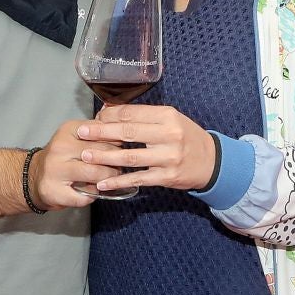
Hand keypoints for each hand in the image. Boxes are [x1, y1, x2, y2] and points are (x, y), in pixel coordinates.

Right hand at [30, 120, 120, 209]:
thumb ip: (98, 134)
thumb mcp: (77, 137)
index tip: (123, 146)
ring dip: (109, 178)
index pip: (100, 132)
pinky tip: (95, 192)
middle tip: (121, 165)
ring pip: (95, 173)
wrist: (35, 177)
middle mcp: (60, 148)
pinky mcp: (55, 191)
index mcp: (67, 131)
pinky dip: (94, 195)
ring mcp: (56, 170)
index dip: (116, 141)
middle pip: (100, 153)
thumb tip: (124, 136)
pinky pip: (85, 195)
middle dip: (116, 161)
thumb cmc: (63, 157)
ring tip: (112, 178)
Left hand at [77, 104, 219, 192]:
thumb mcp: (170, 119)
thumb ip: (144, 116)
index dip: (110, 115)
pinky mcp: (167, 177)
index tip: (95, 118)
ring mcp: (168, 157)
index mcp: (168, 116)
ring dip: (105, 157)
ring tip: (86, 156)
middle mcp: (169, 135)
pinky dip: (119, 181)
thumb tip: (110, 111)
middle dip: (101, 132)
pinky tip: (103, 183)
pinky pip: (138, 179)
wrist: (211, 161)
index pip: (132, 113)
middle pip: (128, 132)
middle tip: (82, 132)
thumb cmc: (186, 137)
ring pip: (130, 157)